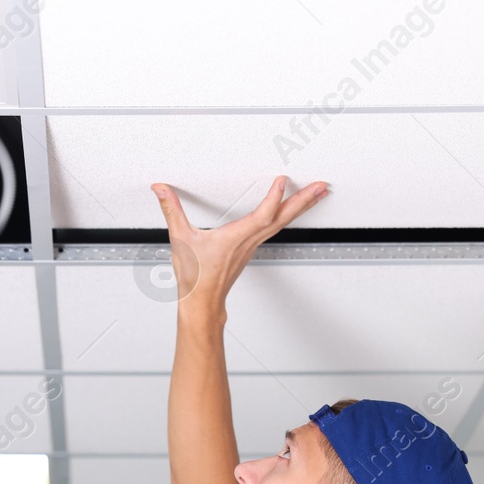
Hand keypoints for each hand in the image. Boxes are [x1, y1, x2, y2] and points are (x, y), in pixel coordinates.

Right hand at [151, 176, 328, 307]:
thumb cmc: (195, 278)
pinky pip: (275, 228)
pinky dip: (287, 216)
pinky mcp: (250, 249)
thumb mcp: (180, 239)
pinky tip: (290, 211)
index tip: (282, 180)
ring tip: (317, 194)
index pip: (262, 215)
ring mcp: (252, 246)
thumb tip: (161, 189)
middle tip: (322, 186)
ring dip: (301, 207)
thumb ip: (171, 210)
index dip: (273, 197)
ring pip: (282, 223)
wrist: (202, 303)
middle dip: (304, 201)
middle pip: (283, 218)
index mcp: (235, 238)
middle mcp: (249, 241)